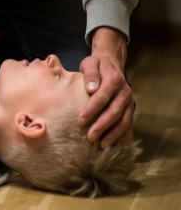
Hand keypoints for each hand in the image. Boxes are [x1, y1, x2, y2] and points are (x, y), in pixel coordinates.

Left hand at [77, 27, 134, 148]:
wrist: (111, 64)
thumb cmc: (97, 66)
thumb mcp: (90, 63)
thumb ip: (90, 74)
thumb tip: (91, 89)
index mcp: (114, 80)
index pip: (102, 97)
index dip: (91, 110)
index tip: (80, 121)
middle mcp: (125, 92)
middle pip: (114, 112)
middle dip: (101, 126)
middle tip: (89, 137)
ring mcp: (129, 101)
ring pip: (123, 120)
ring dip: (113, 134)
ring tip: (102, 145)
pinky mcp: (130, 109)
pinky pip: (128, 124)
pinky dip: (121, 135)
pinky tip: (112, 145)